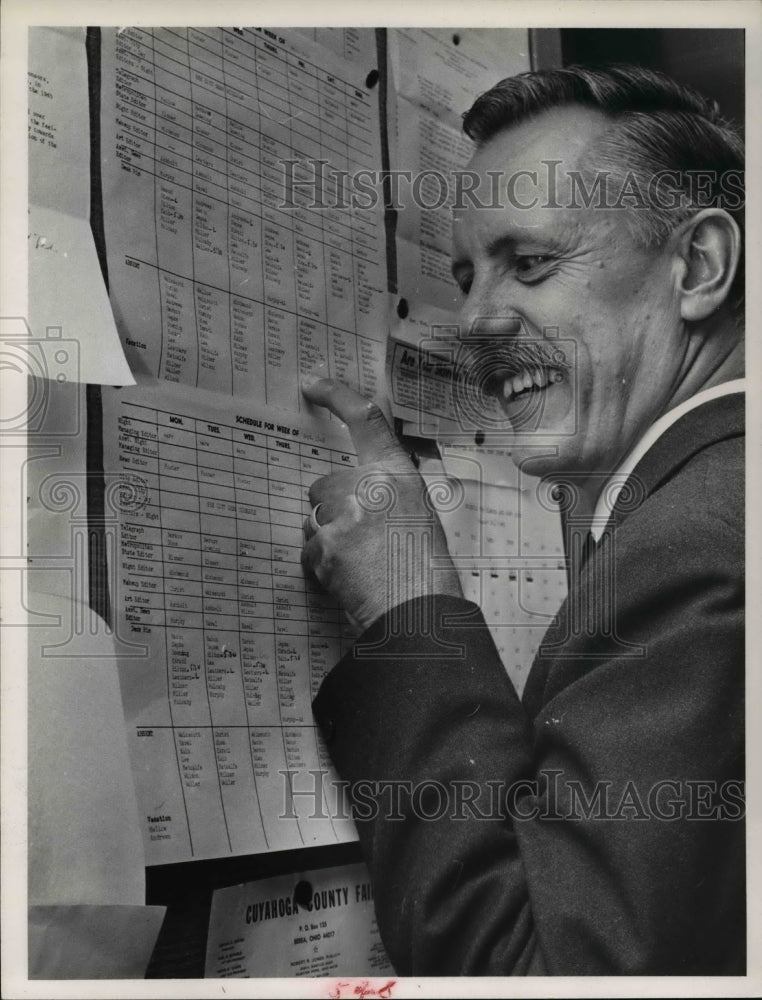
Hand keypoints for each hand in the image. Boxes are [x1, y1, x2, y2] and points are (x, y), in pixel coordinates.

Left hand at [301, 378, 462, 631]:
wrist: (421, 609)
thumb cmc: (429, 567)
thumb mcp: (422, 513)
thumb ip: (392, 492)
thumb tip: (368, 490)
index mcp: (398, 474)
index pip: (365, 418)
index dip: (336, 395)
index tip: (314, 384)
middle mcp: (369, 487)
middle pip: (325, 483)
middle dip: (332, 508)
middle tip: (358, 536)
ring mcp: (343, 517)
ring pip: (314, 517)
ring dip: (328, 536)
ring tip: (359, 560)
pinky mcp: (325, 548)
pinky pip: (310, 549)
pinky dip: (321, 563)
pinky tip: (347, 575)